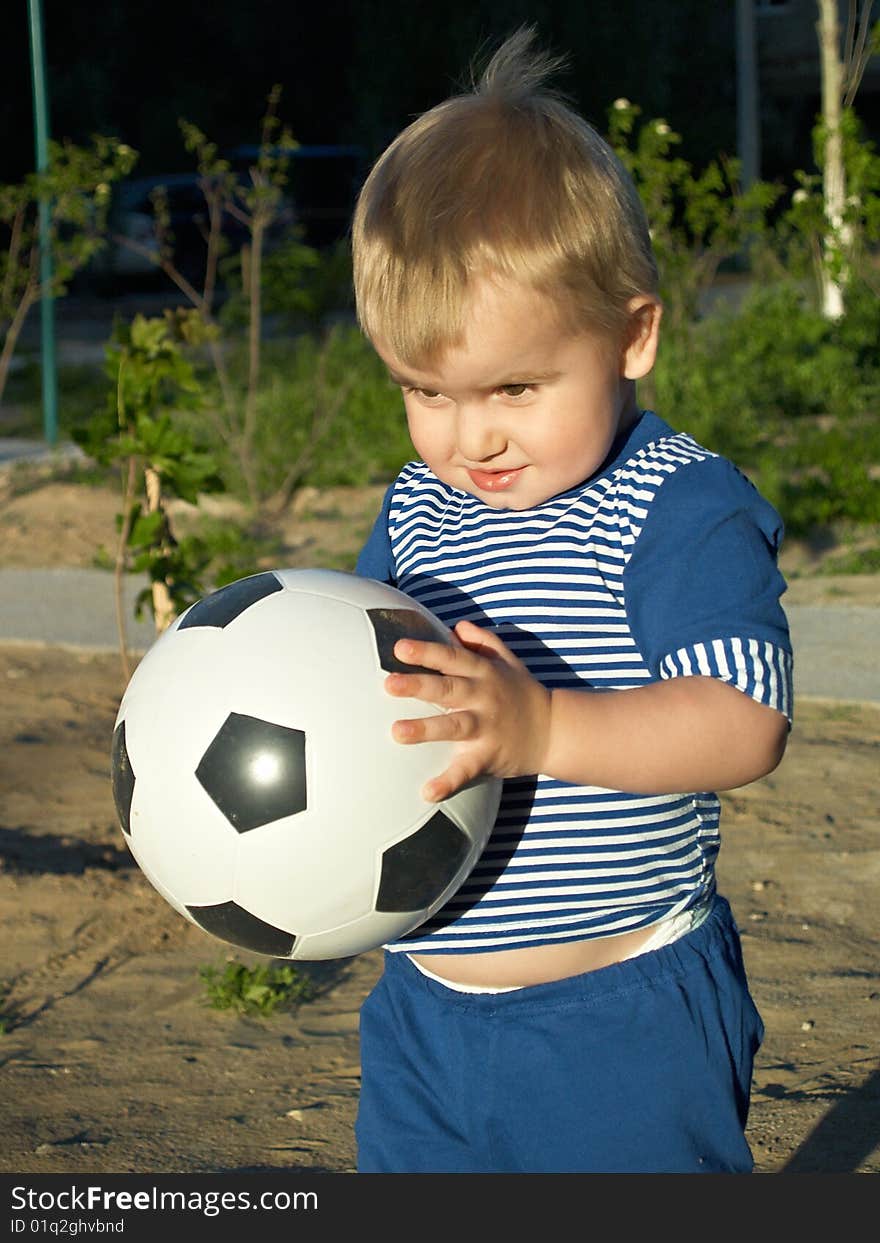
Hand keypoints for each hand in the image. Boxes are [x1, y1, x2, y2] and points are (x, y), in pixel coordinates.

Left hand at [384, 619, 551, 801]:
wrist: (555, 731)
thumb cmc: (523, 693)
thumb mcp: (508, 661)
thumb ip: (484, 642)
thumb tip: (458, 626)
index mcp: (484, 674)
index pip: (452, 658)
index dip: (427, 651)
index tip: (400, 647)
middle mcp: (484, 698)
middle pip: (449, 689)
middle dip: (419, 685)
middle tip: (389, 683)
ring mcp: (486, 729)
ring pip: (454, 727)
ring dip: (426, 729)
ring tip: (396, 732)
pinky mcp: (488, 757)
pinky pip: (466, 770)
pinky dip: (447, 782)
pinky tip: (426, 792)